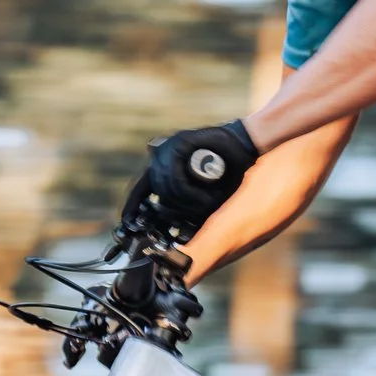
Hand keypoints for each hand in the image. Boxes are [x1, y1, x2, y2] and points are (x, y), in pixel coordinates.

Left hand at [120, 120, 259, 242]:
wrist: (247, 145)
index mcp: (164, 167)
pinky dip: (189, 193)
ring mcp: (169, 148)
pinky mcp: (180, 143)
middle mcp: (162, 156)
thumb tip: (174, 231)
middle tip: (200, 211)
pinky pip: (175, 178)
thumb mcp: (205, 195)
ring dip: (187, 203)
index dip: (132, 205)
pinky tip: (204, 198)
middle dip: (175, 208)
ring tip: (207, 204)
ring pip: (165, 187)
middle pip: (156, 192)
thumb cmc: (229, 171)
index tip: (127, 222)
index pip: (140, 189)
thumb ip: (188, 207)